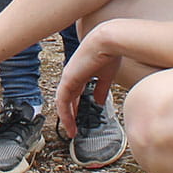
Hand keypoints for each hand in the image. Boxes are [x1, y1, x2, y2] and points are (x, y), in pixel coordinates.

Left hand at [53, 25, 124, 139]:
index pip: (75, 93)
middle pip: (67, 99)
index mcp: (81, 73)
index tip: (79, 117)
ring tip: (71, 131)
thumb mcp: (106, 75)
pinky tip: (69, 123)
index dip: (75, 106)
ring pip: (62, 102)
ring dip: (66, 117)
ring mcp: (68, 77)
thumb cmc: (110, 52)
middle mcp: (72, 75)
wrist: (108, 41)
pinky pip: (62, 101)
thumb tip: (99, 101)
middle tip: (72, 128)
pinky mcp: (68, 79)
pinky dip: (64, 113)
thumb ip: (101, 89)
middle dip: (69, 114)